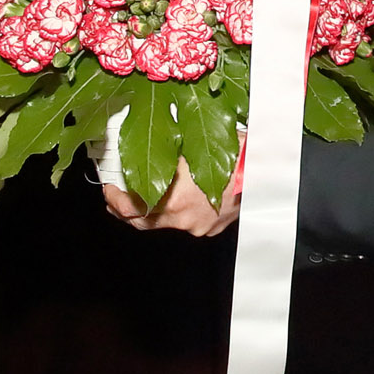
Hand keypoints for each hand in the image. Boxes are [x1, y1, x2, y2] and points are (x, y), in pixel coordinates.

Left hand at [103, 158, 242, 236]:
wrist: (265, 169)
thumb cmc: (232, 153)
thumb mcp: (189, 145)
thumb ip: (161, 154)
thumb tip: (137, 149)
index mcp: (173, 200)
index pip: (129, 209)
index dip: (114, 199)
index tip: (108, 188)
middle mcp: (183, 219)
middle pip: (143, 222)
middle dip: (126, 210)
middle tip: (115, 198)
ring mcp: (199, 226)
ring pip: (165, 222)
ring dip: (152, 210)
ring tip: (143, 194)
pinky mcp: (212, 227)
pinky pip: (188, 222)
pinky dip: (178, 211)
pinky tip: (179, 197)